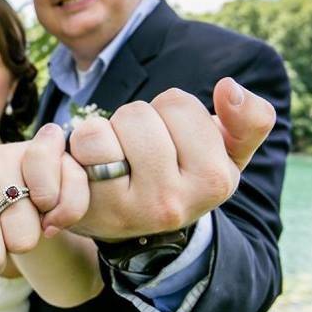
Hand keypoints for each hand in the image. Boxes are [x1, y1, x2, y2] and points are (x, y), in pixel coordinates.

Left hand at [43, 77, 275, 239]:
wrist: (137, 223)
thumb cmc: (182, 174)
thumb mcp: (227, 152)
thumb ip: (249, 119)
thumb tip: (228, 89)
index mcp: (214, 181)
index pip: (178, 103)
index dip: (169, 111)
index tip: (174, 139)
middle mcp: (171, 203)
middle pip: (136, 115)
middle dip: (132, 122)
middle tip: (138, 151)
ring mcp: (125, 213)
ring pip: (97, 134)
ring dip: (97, 135)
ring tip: (110, 158)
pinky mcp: (85, 215)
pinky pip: (63, 162)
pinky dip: (61, 152)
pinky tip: (79, 166)